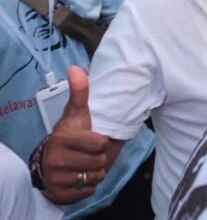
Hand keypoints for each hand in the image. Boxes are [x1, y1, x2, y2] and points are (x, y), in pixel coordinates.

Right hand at [41, 67, 110, 203]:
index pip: (101, 145)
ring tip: (83, 164)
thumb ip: (80, 93)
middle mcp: (56, 158)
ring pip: (95, 177)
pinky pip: (88, 192)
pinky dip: (88, 186)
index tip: (92, 140)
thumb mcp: (76, 114)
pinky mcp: (60, 193)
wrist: (51, 163)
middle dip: (99, 159)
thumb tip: (75, 68)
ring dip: (95, 172)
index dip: (101, 143)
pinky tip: (78, 177)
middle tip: (87, 154)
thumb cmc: (70, 136)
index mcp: (63, 138)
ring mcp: (56, 177)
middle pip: (100, 162)